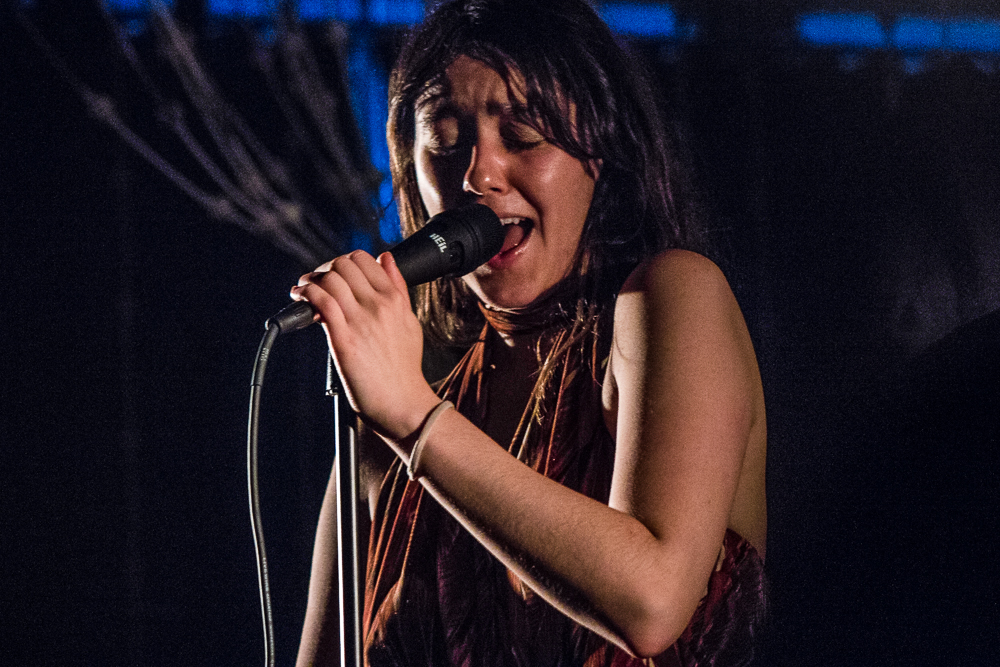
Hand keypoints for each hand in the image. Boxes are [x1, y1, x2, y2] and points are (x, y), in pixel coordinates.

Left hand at [291, 251, 440, 441]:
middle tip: (317, 282)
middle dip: (325, 269)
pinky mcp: (344, 339)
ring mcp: (361, 321)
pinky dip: (306, 294)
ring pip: (330, 280)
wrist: (402, 402)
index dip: (344, 261)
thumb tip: (386, 258)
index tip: (335, 272)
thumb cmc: (404, 368)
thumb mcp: (409, 320)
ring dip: (311, 280)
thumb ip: (398, 287)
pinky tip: (300, 298)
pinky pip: (321, 303)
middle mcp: (378, 305)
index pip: (364, 259)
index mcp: (394, 299)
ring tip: (304, 290)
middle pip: (343, 265)